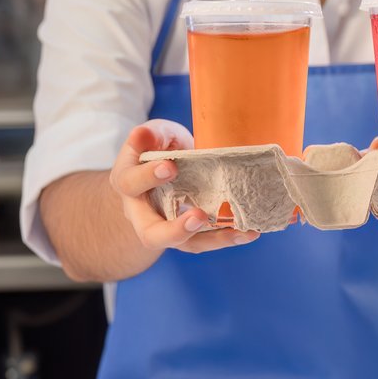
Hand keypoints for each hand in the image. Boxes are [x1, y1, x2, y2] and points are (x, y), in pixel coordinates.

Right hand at [109, 120, 259, 255]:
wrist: (162, 171)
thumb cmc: (158, 148)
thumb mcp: (155, 134)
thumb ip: (151, 134)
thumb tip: (142, 134)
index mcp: (128, 183)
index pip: (131, 184)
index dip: (148, 177)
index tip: (170, 167)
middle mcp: (142, 213)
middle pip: (150, 234)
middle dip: (174, 230)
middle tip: (198, 217)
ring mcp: (166, 227)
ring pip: (183, 244)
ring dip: (212, 240)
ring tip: (240, 231)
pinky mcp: (188, 234)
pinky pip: (206, 241)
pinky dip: (227, 237)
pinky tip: (249, 232)